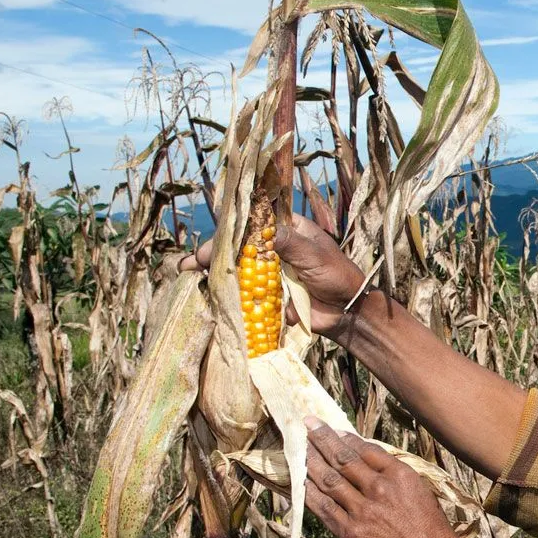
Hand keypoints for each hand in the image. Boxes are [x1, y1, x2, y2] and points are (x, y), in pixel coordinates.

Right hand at [176, 215, 373, 341]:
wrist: (349, 313)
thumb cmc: (338, 276)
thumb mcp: (313, 255)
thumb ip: (286, 243)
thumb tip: (260, 232)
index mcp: (287, 230)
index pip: (253, 223)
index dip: (231, 232)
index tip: (214, 242)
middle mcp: (275, 249)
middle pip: (239, 248)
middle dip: (215, 255)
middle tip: (194, 263)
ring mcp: (271, 272)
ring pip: (239, 271)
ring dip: (215, 275)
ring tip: (189, 275)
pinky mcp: (269, 295)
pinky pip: (247, 294)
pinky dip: (231, 296)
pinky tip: (210, 297)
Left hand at [301, 420, 470, 537]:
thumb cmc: (430, 530)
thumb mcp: (420, 491)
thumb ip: (394, 475)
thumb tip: (368, 459)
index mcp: (400, 475)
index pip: (366, 448)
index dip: (345, 436)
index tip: (332, 428)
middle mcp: (380, 489)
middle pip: (343, 458)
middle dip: (322, 438)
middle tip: (307, 423)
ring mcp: (363, 511)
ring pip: (329, 479)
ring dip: (311, 461)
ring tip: (299, 447)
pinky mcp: (351, 533)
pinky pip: (323, 507)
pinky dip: (309, 492)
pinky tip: (300, 481)